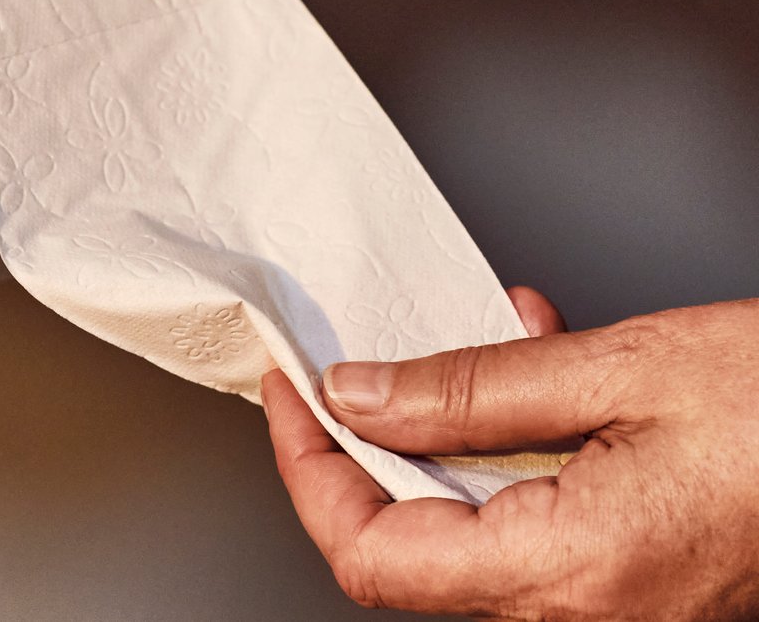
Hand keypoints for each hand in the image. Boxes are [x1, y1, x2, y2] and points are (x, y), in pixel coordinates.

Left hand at [261, 295, 758, 618]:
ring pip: (474, 525)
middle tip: (352, 355)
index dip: (308, 471)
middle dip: (371, 443)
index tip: (288, 388)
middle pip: (413, 549)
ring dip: (455, 428)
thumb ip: (471, 390)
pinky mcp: (641, 582)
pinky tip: (548, 361)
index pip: (374, 558)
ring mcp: (615, 608)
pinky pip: (538, 520)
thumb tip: (360, 396)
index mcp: (568, 574)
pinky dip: (520, 442)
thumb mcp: (618, 370)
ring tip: (487, 336)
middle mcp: (584, 616)